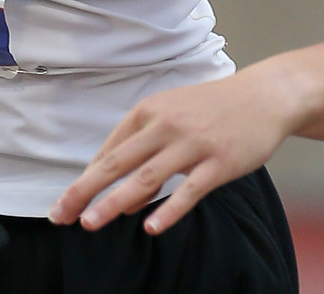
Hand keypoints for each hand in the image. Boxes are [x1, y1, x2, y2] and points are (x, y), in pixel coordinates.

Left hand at [47, 67, 298, 235]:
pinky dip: (168, 209)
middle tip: (61, 214)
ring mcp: (192, 143)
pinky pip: (189, 190)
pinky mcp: (219, 162)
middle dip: (85, 190)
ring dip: (115, 202)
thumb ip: (145, 153)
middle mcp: (164, 125)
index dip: (84, 179)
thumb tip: (122, 199)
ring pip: (146, 177)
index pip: (109, 151)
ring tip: (92, 223)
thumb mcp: (172, 117)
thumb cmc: (211, 110)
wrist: (261, 96)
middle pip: (117, 163)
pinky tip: (150, 228)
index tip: (64, 204)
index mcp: (148, 112)